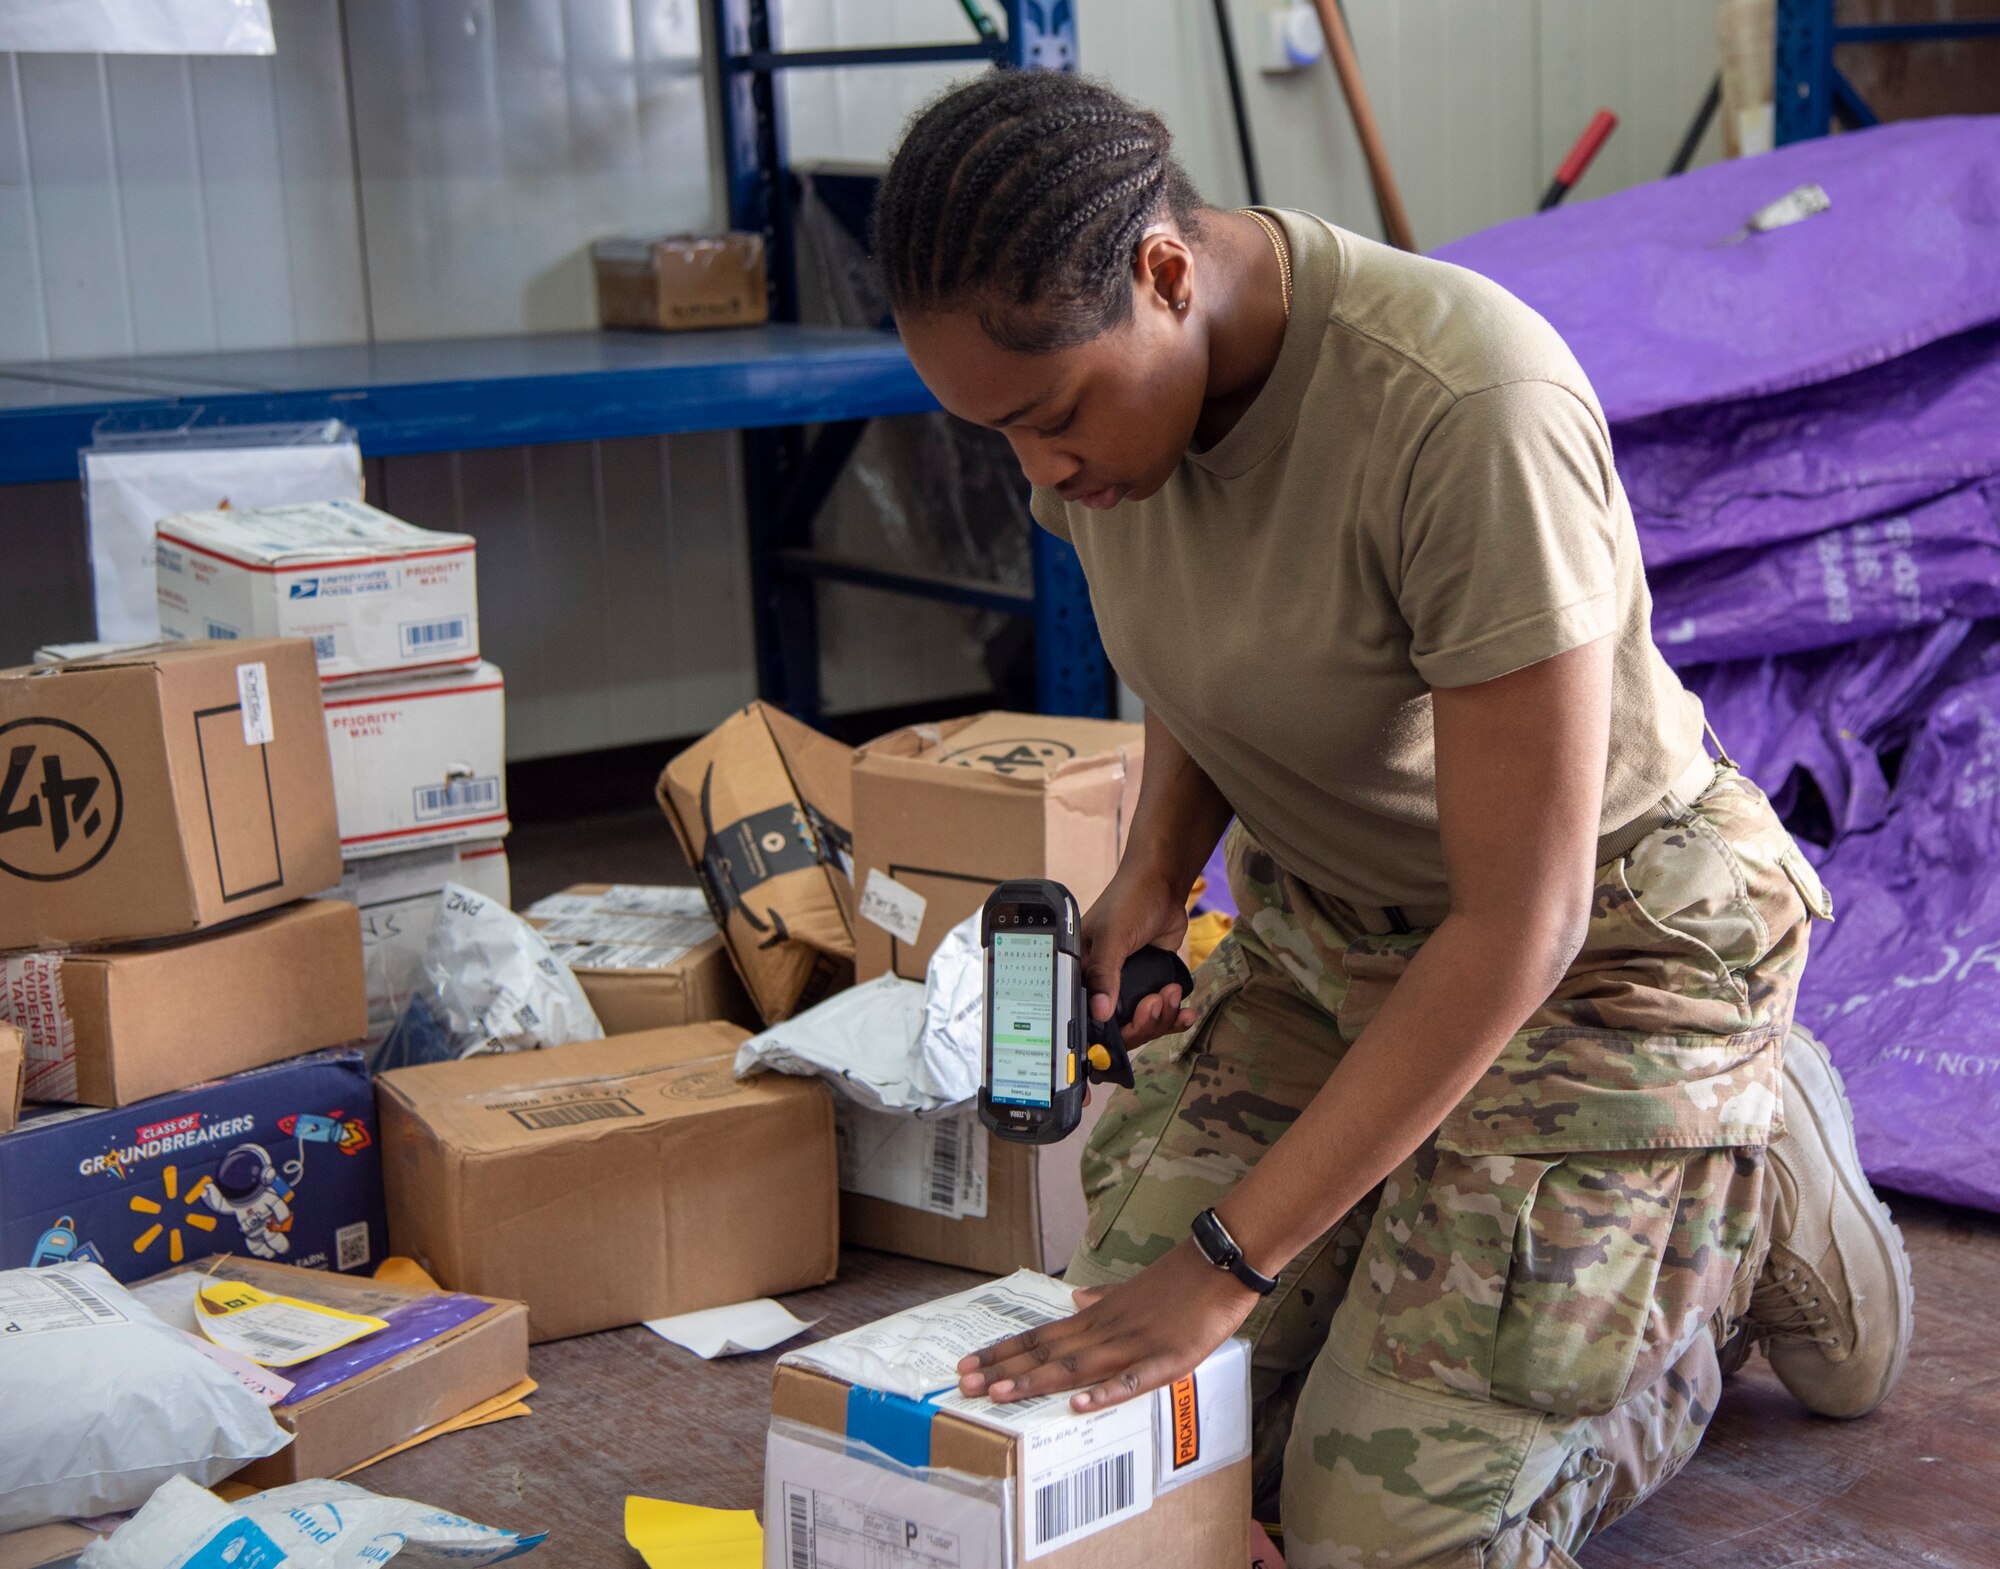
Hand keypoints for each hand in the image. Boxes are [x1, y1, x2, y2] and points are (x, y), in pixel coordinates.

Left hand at [956, 1241, 1257, 1411]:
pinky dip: (1105, 1392)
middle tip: (963, 1385)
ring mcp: (1134, 1344)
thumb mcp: (1132, 1288)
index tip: (969, 1364)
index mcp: (1098, 1316)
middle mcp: (1107, 1329)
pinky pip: (1131, 1380)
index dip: (1004, 1351)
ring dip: (1037, 1381)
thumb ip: (1102, 1298)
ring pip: (1076, 1365)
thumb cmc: (1179, 1279)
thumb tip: (1075, 1299)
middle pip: (1047, 1352)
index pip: (1040, 1335)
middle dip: (1004, 1370)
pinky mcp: (1166, 1358)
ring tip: (1000, 1395)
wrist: (1221, 1262)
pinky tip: (1079, 1404)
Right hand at [1083, 863, 1195, 1052]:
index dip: (1109, 1031)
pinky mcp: (1150, 984)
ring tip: (1171, 993)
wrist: (1163, 884)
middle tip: (1156, 1002)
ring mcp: (1128, 986)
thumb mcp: (1113, 935)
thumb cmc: (1129, 899)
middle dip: (1143, 1023)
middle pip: (1119, 1029)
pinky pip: (1161, 1014)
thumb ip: (1105, 974)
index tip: (1132, 1023)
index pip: (1087, 1017)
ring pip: (1143, 1025)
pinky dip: (1174, 1017)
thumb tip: (1099, 1012)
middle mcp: (1101, 984)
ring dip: (1162, 1018)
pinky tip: (1185, 1011)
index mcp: (1081, 973)